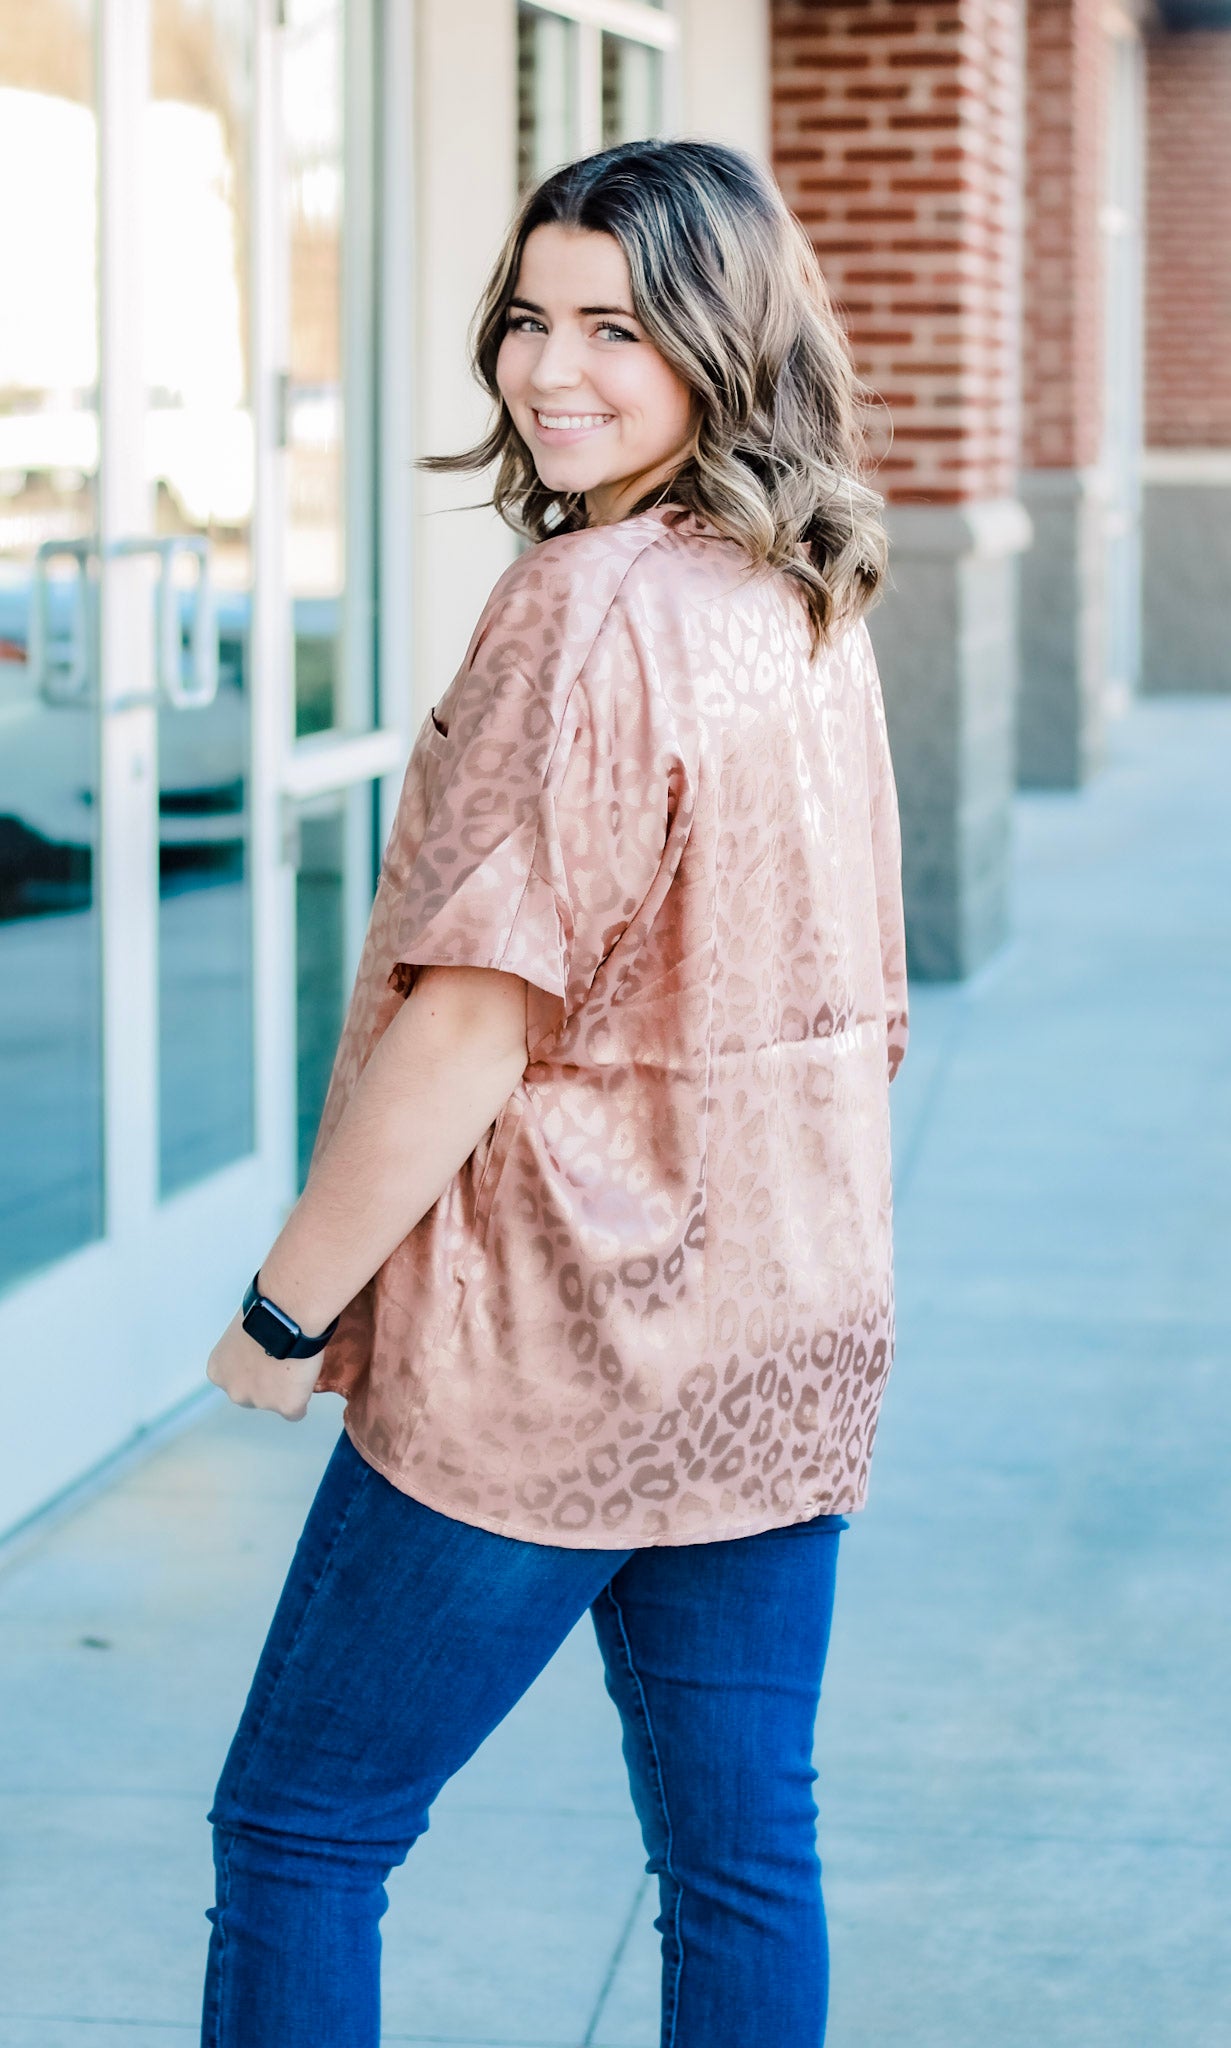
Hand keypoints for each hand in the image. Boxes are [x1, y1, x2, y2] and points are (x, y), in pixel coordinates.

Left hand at [206, 1311, 320, 1420]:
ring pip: (275, 1403)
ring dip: (285, 1389)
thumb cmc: (265, 1312)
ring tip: (296, 1362)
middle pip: (253, 1395)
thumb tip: (258, 1347)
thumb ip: (244, 1349)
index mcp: (219, 1371)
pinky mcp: (286, 1406)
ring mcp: (260, 1402)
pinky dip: (302, 1398)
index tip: (265, 1356)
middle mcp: (235, 1391)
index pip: (236, 1380)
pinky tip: (305, 1378)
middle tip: (282, 1360)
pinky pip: (296, 1412)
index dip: (255, 1367)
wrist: (288, 1314)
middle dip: (267, 1383)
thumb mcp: (241, 1330)